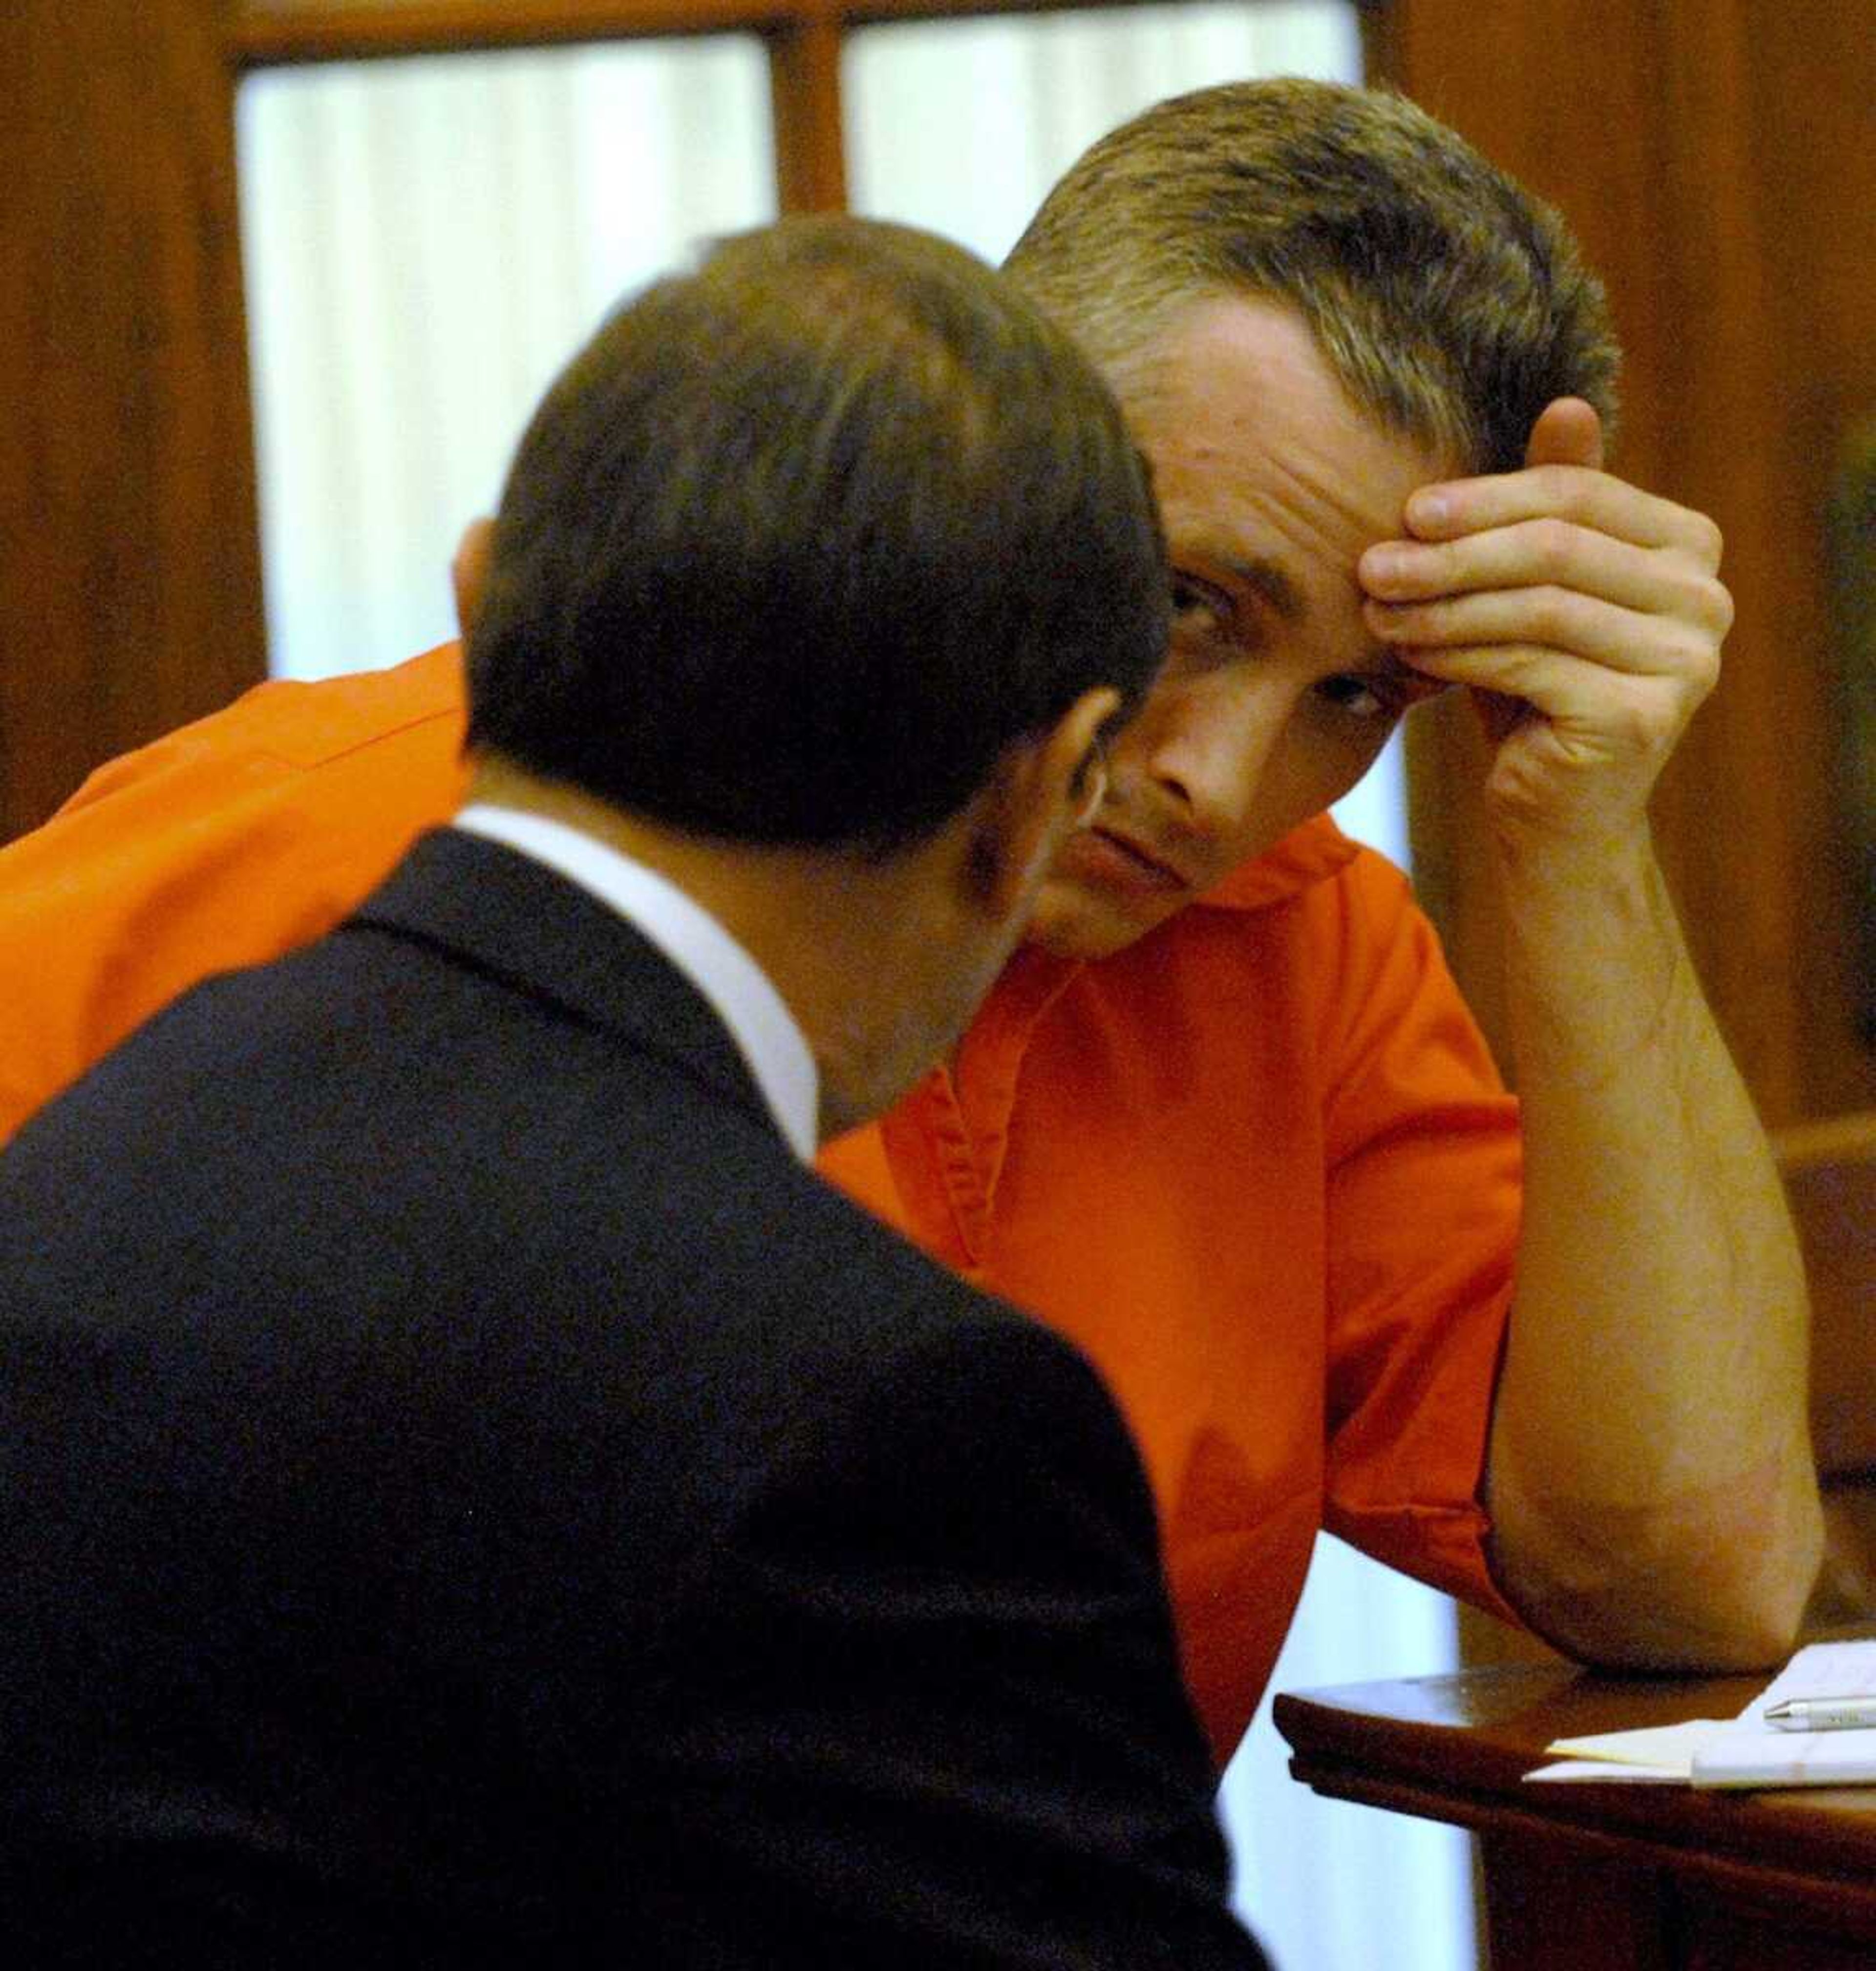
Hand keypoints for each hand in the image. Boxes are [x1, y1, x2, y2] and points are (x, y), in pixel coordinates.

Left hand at [1357, 400, 1732, 857]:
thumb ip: (1556, 503)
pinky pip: (1528, 662)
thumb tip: (1568, 401)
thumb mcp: (1537, 588)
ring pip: (1536, 605)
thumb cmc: (1536, 691)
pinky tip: (1406, 647)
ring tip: (1376, 603)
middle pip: (1555, 546)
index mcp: (1690, 547)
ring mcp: (1686, 660)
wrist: (1556, 815)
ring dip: (1443, 601)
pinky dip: (1457, 651)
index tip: (1406, 510)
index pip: (1577, 494)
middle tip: (1372, 560)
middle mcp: (1706, 598)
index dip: (1484, 498)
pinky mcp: (1643, 715)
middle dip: (1452, 551)